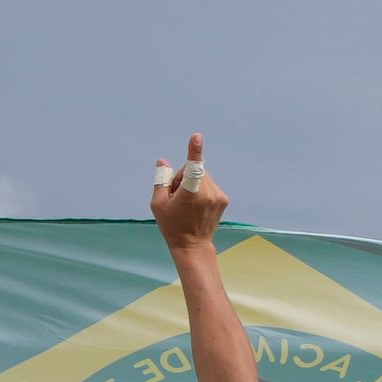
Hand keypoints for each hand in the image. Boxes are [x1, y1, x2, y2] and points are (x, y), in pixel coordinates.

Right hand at [148, 136, 229, 254]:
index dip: (194, 151)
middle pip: (194, 170)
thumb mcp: (158, 203)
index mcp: (190, 193)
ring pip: (202, 176)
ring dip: (193, 183)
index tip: (197, 137)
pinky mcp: (224, 198)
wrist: (192, 244)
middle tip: (176, 195)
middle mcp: (208, 192)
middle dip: (183, 177)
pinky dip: (201, 189)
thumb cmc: (171, 224)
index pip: (192, 168)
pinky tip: (196, 205)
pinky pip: (209, 184)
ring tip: (187, 202)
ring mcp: (218, 195)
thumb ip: (161, 180)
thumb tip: (163, 162)